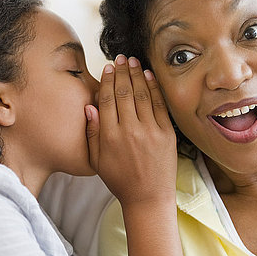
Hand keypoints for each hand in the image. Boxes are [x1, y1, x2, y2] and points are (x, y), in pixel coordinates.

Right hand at [85, 55, 176, 206]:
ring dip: (137, 74)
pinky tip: (149, 75)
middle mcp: (128, 130)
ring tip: (134, 62)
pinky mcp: (166, 134)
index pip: (107, 99)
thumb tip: (90, 106)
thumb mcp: (97, 161)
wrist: (148, 198)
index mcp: (109, 136)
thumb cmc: (120, 181)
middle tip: (121, 58)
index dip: (108, 80)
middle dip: (122, 71)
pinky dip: (154, 87)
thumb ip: (92, 133)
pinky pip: (159, 104)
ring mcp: (149, 131)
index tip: (108, 68)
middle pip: (124, 92)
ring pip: (141, 94)